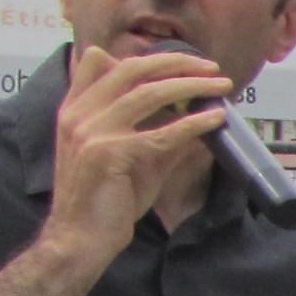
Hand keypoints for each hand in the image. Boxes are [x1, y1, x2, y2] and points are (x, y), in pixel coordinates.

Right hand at [46, 46, 233, 263]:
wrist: (81, 239)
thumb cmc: (106, 200)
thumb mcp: (130, 158)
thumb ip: (155, 133)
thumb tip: (195, 117)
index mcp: (74, 110)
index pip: (99, 62)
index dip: (142, 57)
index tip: (180, 60)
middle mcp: (78, 114)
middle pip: (131, 69)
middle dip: (175, 62)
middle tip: (209, 67)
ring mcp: (92, 132)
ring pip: (150, 93)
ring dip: (192, 85)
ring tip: (221, 86)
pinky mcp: (111, 154)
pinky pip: (162, 133)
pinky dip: (194, 123)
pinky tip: (215, 120)